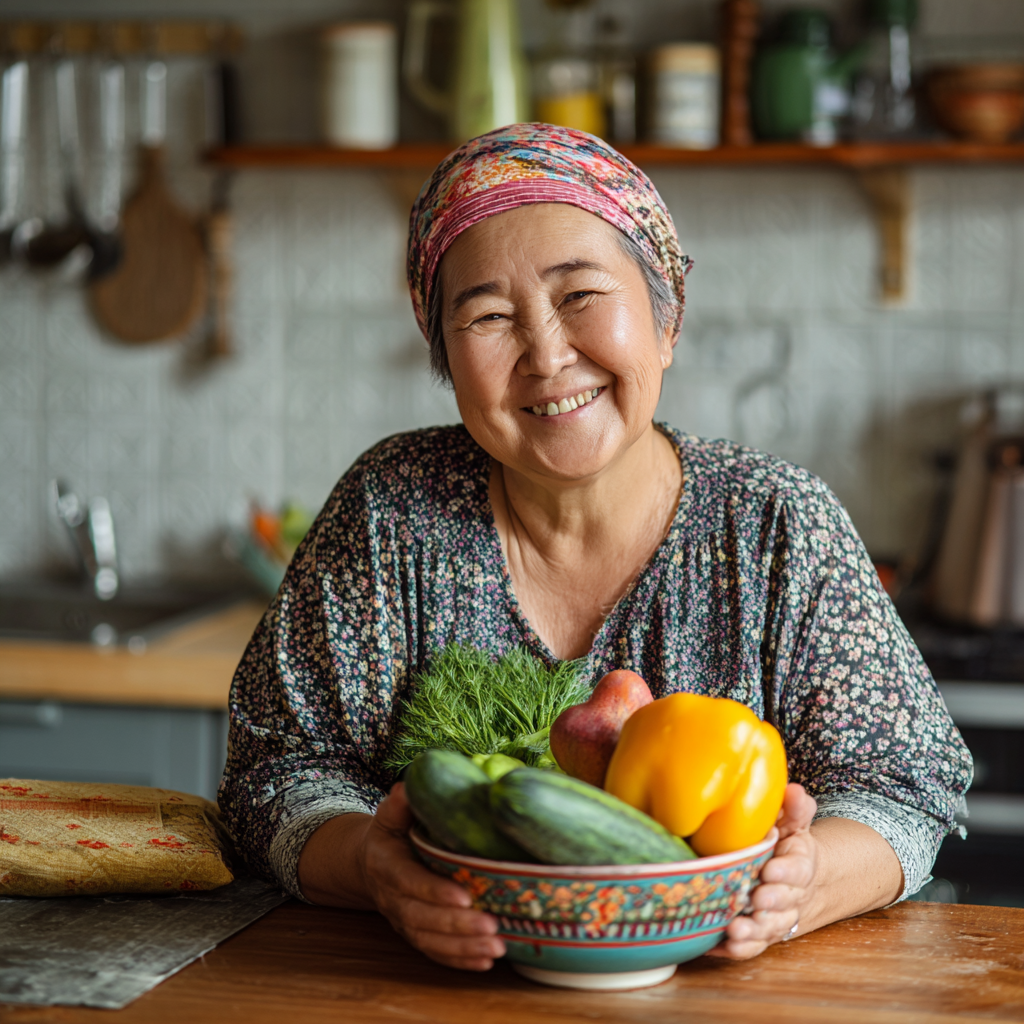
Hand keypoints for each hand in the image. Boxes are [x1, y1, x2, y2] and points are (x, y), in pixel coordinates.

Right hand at [354, 782, 504, 970]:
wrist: (370, 863)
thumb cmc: (390, 834)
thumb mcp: (390, 814)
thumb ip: (400, 804)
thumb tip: (408, 787)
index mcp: (387, 865)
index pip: (409, 881)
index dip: (434, 891)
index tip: (464, 895)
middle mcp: (393, 898)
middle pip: (422, 918)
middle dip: (457, 925)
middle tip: (492, 926)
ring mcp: (404, 920)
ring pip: (430, 940)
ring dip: (464, 947)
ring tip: (496, 946)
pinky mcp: (416, 934)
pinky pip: (435, 953)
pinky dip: (460, 960)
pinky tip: (486, 960)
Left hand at [707, 782, 817, 959]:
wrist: (798, 879)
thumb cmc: (786, 845)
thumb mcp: (794, 824)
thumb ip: (795, 809)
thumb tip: (793, 790)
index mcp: (799, 866)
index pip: (797, 870)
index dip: (785, 873)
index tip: (770, 870)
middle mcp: (790, 896)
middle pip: (783, 903)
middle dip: (769, 902)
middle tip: (755, 898)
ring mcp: (776, 917)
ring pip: (768, 929)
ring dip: (753, 931)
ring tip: (735, 930)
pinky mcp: (761, 933)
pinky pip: (753, 946)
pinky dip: (738, 949)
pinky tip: (718, 946)